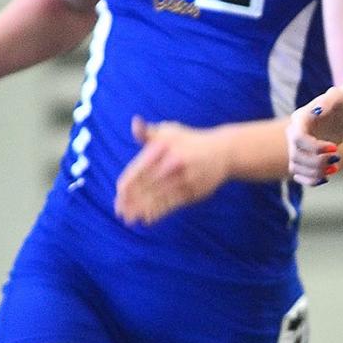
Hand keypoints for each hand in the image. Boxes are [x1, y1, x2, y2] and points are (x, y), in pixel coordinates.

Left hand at [114, 116, 228, 223]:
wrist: (224, 151)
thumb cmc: (190, 141)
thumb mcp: (170, 131)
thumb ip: (149, 132)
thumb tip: (135, 124)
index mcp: (163, 148)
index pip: (138, 170)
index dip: (127, 186)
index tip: (118, 195)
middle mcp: (173, 163)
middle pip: (145, 186)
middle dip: (130, 201)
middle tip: (119, 212)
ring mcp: (184, 178)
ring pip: (158, 197)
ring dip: (141, 210)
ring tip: (130, 219)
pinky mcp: (194, 191)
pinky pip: (172, 204)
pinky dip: (158, 212)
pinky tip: (147, 218)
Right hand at [286, 85, 342, 185]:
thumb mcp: (341, 97)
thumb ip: (331, 98)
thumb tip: (317, 109)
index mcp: (300, 119)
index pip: (298, 139)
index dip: (314, 148)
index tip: (334, 148)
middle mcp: (294, 134)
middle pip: (296, 156)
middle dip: (318, 162)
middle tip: (338, 157)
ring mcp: (297, 147)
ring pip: (296, 168)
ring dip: (315, 173)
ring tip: (335, 167)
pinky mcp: (304, 157)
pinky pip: (299, 175)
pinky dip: (311, 180)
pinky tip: (326, 177)